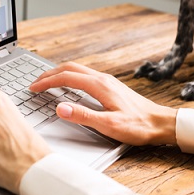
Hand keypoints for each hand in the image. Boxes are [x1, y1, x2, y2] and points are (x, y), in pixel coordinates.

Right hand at [30, 62, 176, 145]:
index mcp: (99, 85)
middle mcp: (103, 79)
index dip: (46, 82)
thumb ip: (83, 115)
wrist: (160, 123)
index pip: (65, 77)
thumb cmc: (138, 126)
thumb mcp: (109, 125)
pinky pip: (84, 75)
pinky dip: (70, 77)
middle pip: (69, 68)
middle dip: (49, 74)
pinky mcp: (110, 86)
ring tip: (47, 82)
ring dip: (59, 73)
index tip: (33, 88)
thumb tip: (60, 108)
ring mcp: (107, 81)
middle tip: (35, 83)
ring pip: (77, 70)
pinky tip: (69, 86)